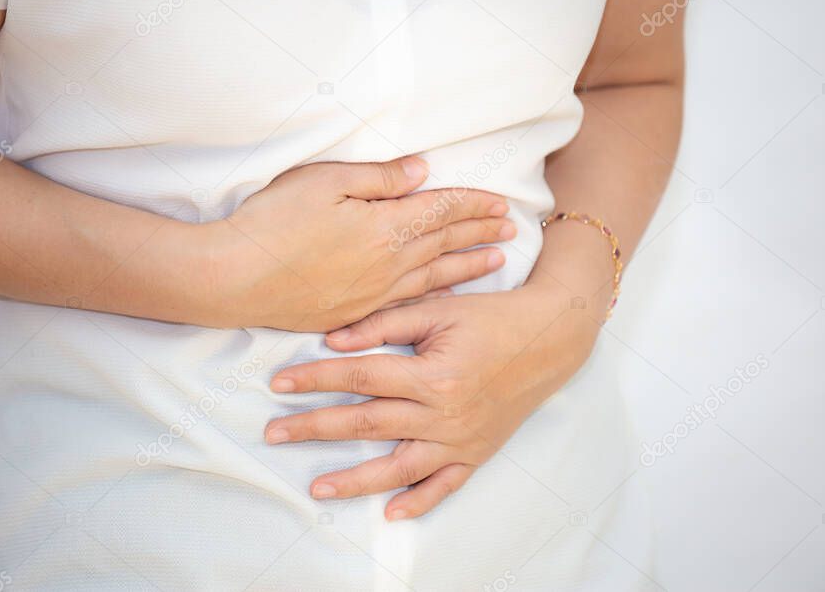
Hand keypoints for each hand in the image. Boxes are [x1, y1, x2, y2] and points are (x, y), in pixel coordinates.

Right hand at [203, 157, 515, 330]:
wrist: (233, 278)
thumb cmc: (272, 223)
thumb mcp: (324, 181)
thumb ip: (379, 179)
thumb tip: (422, 172)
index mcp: (384, 226)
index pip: (440, 210)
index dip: (473, 204)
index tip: (500, 202)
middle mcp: (388, 264)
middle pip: (446, 244)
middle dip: (480, 233)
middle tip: (511, 229)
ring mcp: (373, 294)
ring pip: (436, 278)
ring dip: (469, 267)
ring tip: (497, 261)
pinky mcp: (355, 314)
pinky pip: (410, 305)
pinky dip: (436, 297)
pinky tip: (448, 297)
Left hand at [263, 285, 600, 518]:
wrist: (550, 338)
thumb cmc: (492, 317)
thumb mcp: (439, 310)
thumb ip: (385, 324)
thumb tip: (333, 340)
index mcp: (433, 374)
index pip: (360, 377)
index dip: (316, 378)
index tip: (279, 382)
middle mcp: (445, 414)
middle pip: (367, 425)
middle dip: (315, 428)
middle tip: (274, 433)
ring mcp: (461, 439)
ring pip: (399, 468)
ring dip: (354, 479)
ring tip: (317, 486)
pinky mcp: (477, 452)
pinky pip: (445, 486)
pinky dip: (419, 502)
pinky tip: (391, 513)